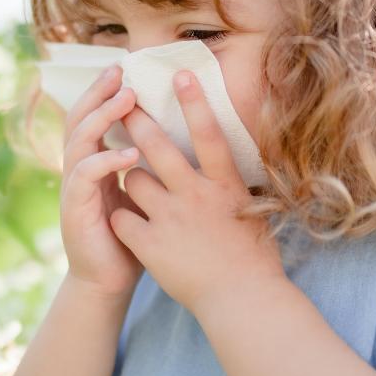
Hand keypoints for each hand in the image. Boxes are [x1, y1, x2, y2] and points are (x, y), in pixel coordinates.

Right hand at [57, 63, 147, 299]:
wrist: (110, 281)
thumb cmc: (132, 236)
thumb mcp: (143, 193)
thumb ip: (150, 165)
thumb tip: (182, 134)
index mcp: (94, 162)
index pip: (94, 116)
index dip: (105, 92)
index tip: (126, 68)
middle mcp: (79, 169)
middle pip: (80, 119)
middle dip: (98, 93)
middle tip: (119, 71)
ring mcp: (73, 188)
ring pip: (79, 141)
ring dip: (102, 117)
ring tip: (126, 100)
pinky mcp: (75, 210)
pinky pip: (85, 176)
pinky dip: (105, 161)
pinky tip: (128, 153)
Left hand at [108, 69, 286, 315]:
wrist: (242, 301)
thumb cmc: (254, 257)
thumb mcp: (253, 210)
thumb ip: (232, 184)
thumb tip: (226, 160)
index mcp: (225, 185)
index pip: (209, 134)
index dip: (195, 102)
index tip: (179, 74)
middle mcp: (196, 195)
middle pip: (158, 147)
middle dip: (137, 120)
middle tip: (123, 103)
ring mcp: (171, 219)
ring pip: (133, 179)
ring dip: (131, 178)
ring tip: (137, 186)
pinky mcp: (151, 244)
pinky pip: (122, 217)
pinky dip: (121, 217)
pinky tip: (127, 223)